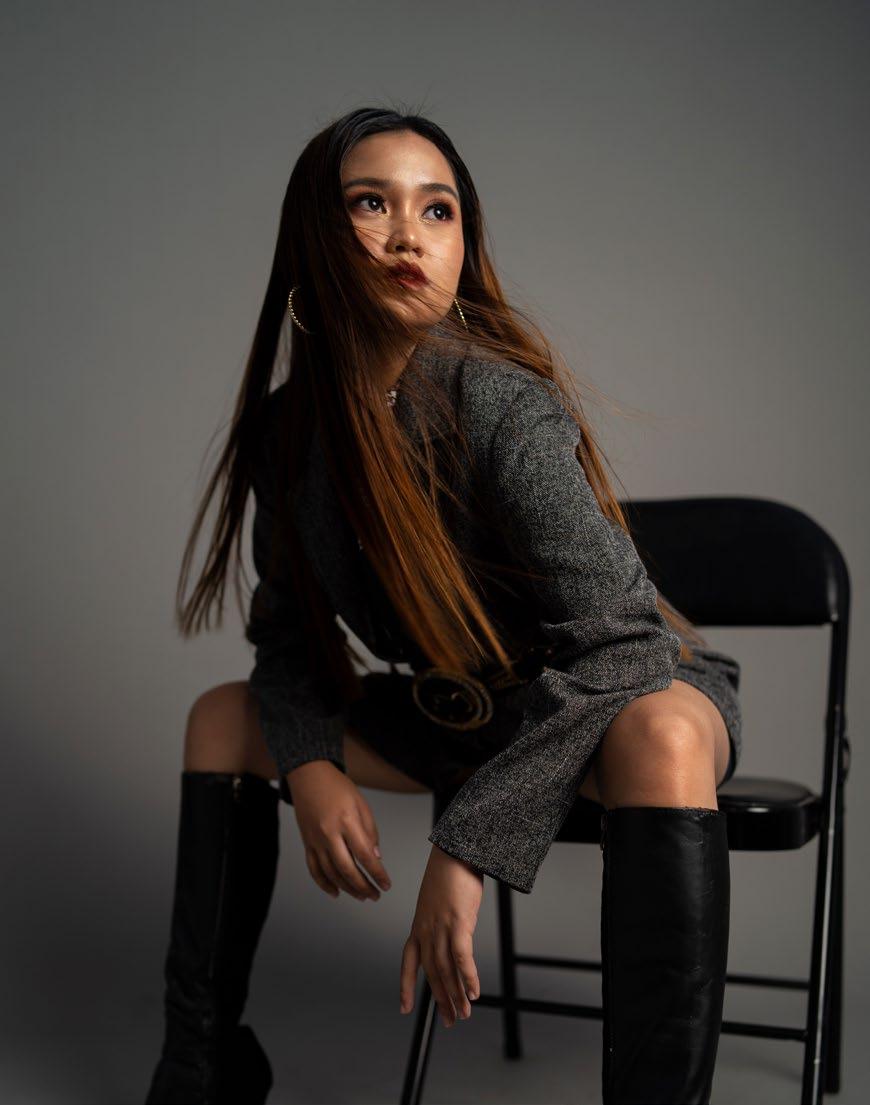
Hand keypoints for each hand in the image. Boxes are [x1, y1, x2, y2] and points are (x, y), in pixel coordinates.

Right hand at [286, 761, 391, 901]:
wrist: (309, 776)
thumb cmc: (338, 787)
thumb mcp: (361, 804)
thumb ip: (369, 832)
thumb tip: (376, 858)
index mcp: (346, 821)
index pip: (364, 855)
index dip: (377, 873)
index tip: (386, 884)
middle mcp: (328, 833)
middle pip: (347, 869)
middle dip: (363, 886)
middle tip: (375, 895)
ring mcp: (315, 840)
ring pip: (330, 873)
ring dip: (347, 888)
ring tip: (361, 896)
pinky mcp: (306, 843)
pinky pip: (314, 869)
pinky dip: (324, 884)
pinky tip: (336, 892)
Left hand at [399, 844, 482, 1027]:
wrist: (454, 852)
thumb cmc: (449, 874)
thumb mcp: (437, 902)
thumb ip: (439, 921)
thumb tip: (451, 935)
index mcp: (418, 925)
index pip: (408, 962)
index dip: (406, 986)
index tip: (405, 1008)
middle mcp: (426, 930)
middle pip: (432, 973)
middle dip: (440, 999)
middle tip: (449, 1020)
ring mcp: (441, 928)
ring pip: (446, 970)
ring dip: (456, 995)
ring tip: (464, 1013)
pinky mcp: (459, 923)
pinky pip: (462, 958)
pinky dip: (468, 977)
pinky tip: (474, 992)